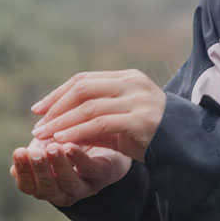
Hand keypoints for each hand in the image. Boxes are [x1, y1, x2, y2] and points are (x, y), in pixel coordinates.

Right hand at [10, 138, 130, 206]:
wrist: (110, 140)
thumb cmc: (74, 143)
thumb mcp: (51, 142)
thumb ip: (37, 146)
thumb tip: (22, 152)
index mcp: (46, 185)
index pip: (28, 185)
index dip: (22, 171)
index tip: (19, 151)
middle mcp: (64, 192)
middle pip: (46, 188)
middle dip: (39, 170)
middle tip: (34, 152)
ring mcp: (84, 186)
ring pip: (68, 182)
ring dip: (58, 165)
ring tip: (52, 147)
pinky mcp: (103, 175)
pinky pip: (89, 169)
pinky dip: (78, 158)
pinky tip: (70, 145)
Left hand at [30, 69, 167, 162]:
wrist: (181, 143)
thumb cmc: (148, 132)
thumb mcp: (119, 118)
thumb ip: (93, 116)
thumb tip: (55, 124)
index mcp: (127, 77)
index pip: (84, 79)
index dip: (58, 93)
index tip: (38, 109)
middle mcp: (132, 83)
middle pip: (83, 88)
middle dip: (56, 107)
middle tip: (37, 125)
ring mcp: (137, 100)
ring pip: (89, 107)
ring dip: (62, 122)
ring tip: (44, 136)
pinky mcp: (139, 119)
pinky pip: (100, 124)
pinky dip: (77, 132)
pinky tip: (63, 141)